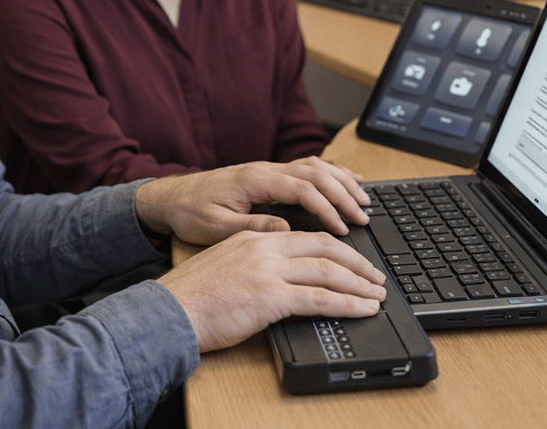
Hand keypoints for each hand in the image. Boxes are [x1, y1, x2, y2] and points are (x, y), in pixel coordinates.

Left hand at [135, 156, 369, 245]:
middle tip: (364, 218)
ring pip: (315, 167)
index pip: (302, 189)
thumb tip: (287, 230)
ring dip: (342, 182)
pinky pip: (307, 167)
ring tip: (365, 202)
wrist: (170, 197)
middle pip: (316, 174)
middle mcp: (265, 169)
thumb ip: (252, 228)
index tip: (343, 229)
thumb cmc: (190, 213)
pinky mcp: (268, 174)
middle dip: (343, 195)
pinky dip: (331, 173)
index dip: (326, 208)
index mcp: (254, 180)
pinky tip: (348, 181)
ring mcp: (268, 169)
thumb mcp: (215, 227)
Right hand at [158, 229, 386, 352]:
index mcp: (253, 238)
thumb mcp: (225, 264)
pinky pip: (319, 298)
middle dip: (357, 262)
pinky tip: (363, 310)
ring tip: (377, 295)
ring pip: (328, 270)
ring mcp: (268, 271)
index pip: (306, 236)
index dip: (336, 247)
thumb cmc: (192, 296)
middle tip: (376, 276)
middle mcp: (264, 248)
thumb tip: (280, 273)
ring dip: (359, 284)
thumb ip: (253, 261)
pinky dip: (347, 304)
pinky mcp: (269, 296)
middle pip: (324, 247)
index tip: (354, 260)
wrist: (169, 311)